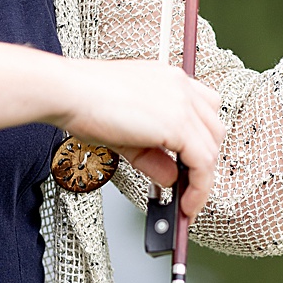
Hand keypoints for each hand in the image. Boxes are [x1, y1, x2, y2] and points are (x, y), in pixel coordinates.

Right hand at [52, 58, 222, 218]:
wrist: (68, 92)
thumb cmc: (84, 102)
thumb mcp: (125, 133)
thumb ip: (152, 155)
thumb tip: (171, 179)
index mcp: (168, 78)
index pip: (203, 110)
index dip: (199, 140)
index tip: (189, 164)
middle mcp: (180, 85)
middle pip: (213, 130)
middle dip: (203, 161)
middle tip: (188, 187)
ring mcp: (182, 103)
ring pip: (211, 149)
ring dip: (202, 180)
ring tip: (186, 202)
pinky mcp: (178, 124)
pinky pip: (203, 164)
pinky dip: (199, 188)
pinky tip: (185, 204)